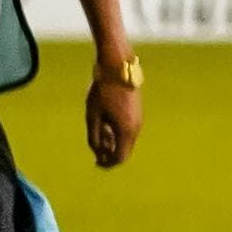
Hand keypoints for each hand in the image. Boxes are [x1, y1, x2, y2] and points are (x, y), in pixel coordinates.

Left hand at [85, 54, 141, 168]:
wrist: (119, 68)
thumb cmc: (104, 91)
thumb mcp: (93, 115)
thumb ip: (94, 136)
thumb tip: (97, 152)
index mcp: (126, 130)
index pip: (119, 157)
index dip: (107, 163)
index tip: (96, 163)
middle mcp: (136, 127)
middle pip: (125, 151)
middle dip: (110, 153)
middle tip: (95, 148)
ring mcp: (138, 119)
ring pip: (127, 140)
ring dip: (113, 142)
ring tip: (98, 130)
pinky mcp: (137, 112)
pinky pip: (128, 130)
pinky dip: (117, 133)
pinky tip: (106, 122)